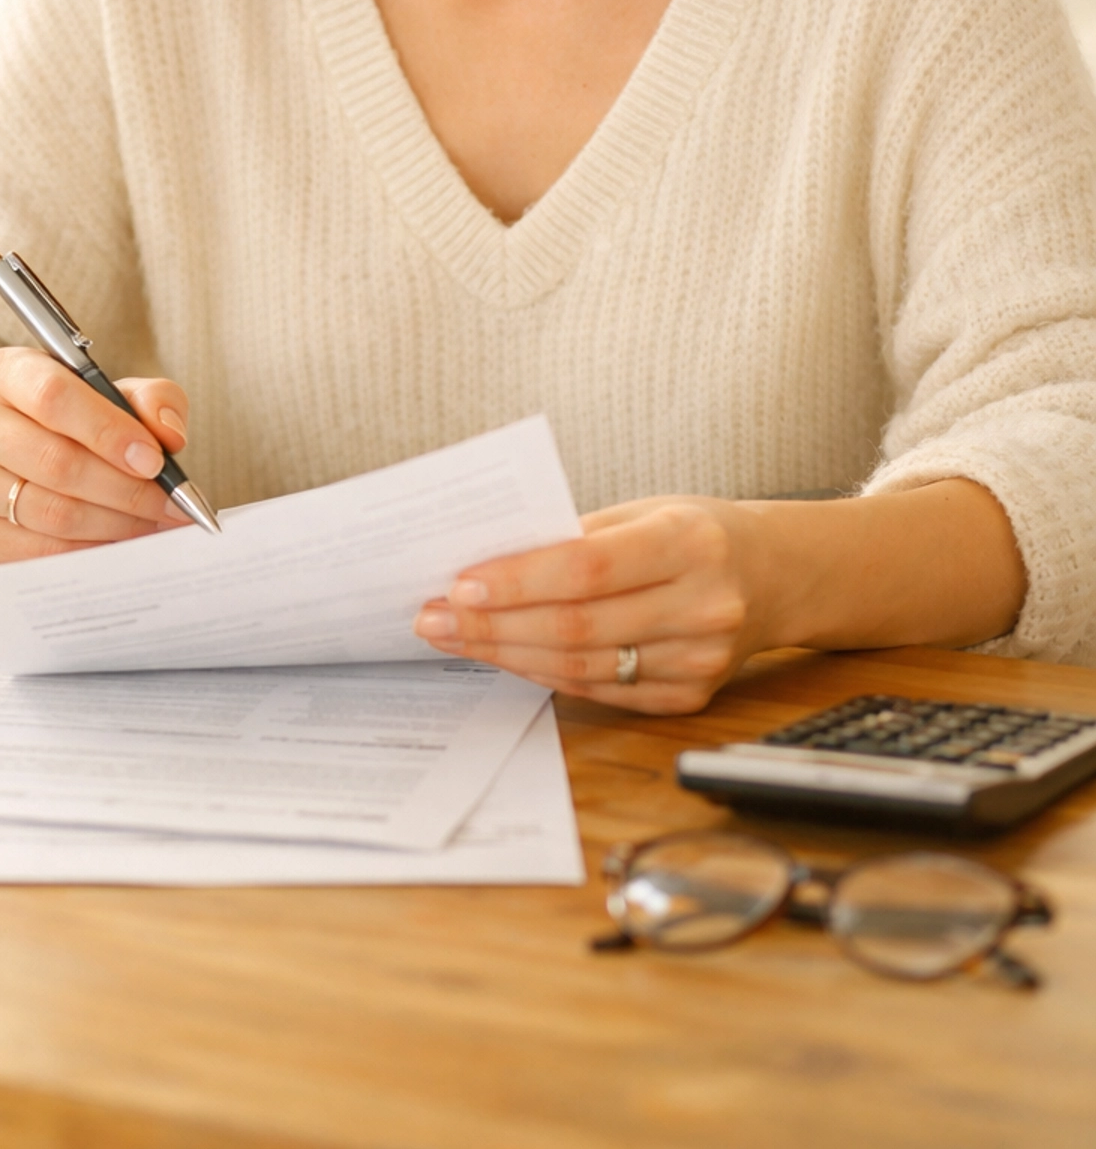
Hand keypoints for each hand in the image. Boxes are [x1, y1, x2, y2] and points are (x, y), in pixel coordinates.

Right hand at [0, 347, 191, 563]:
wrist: (6, 461)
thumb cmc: (73, 420)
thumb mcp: (114, 394)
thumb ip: (152, 400)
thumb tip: (169, 435)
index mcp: (8, 372)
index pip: (54, 396)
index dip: (108, 431)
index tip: (154, 460)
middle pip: (56, 461)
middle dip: (126, 489)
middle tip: (170, 504)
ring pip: (51, 511)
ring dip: (115, 524)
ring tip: (154, 524)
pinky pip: (38, 550)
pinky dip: (90, 551)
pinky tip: (121, 544)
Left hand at [413, 496, 771, 714]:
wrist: (775, 577)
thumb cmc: (697, 531)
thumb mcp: (646, 510)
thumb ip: (578, 535)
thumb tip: (490, 561)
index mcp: (691, 543)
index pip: (588, 568)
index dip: (519, 580)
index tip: (459, 583)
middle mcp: (703, 607)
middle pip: (576, 625)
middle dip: (493, 624)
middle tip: (433, 615)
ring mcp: (700, 661)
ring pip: (581, 666)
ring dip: (506, 653)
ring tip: (453, 636)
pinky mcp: (689, 698)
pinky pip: (599, 690)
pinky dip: (544, 674)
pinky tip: (504, 656)